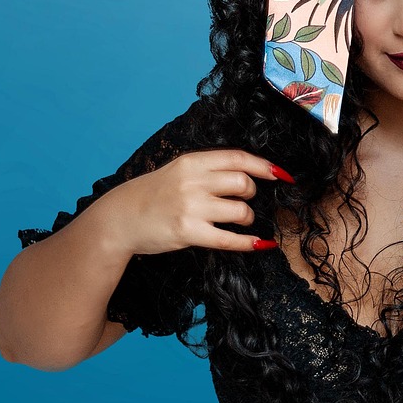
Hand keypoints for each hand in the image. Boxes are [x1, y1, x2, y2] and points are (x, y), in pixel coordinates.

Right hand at [103, 149, 286, 254]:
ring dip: (247, 218)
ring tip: (239, 220)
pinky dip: (249, 243)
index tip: (282, 175)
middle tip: (244, 201)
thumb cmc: (153, 195)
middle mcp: (193, 181)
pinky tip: (260, 244)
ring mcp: (191, 207)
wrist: (120, 218)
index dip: (265, 166)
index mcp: (193, 161)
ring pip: (241, 211)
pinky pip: (229, 239)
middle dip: (251, 194)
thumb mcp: (179, 170)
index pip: (238, 158)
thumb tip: (246, 174)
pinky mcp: (188, 232)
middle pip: (244, 183)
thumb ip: (208, 169)